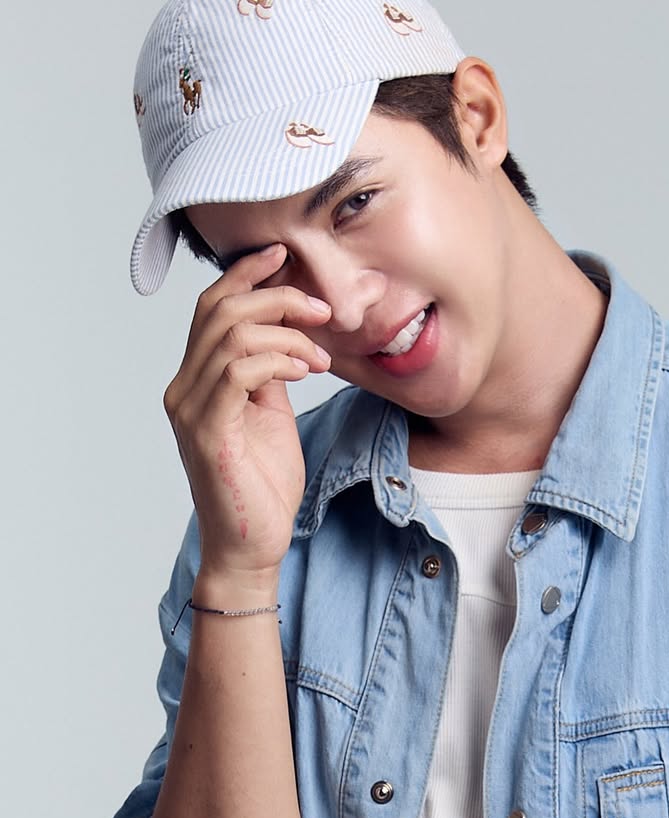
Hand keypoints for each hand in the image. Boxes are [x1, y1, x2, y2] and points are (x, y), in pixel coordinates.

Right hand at [163, 243, 334, 580]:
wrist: (251, 546)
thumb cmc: (263, 487)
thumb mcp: (271, 417)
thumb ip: (269, 375)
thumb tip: (286, 337)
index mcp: (197, 380)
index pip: (212, 307)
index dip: (245, 274)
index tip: (284, 256)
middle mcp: (184, 389)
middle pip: (219, 309)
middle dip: (275, 296)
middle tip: (321, 311)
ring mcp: (191, 410)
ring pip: (231, 335)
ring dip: (287, 335)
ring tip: (320, 358)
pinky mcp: (209, 432)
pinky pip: (238, 372)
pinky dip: (278, 361)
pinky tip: (307, 373)